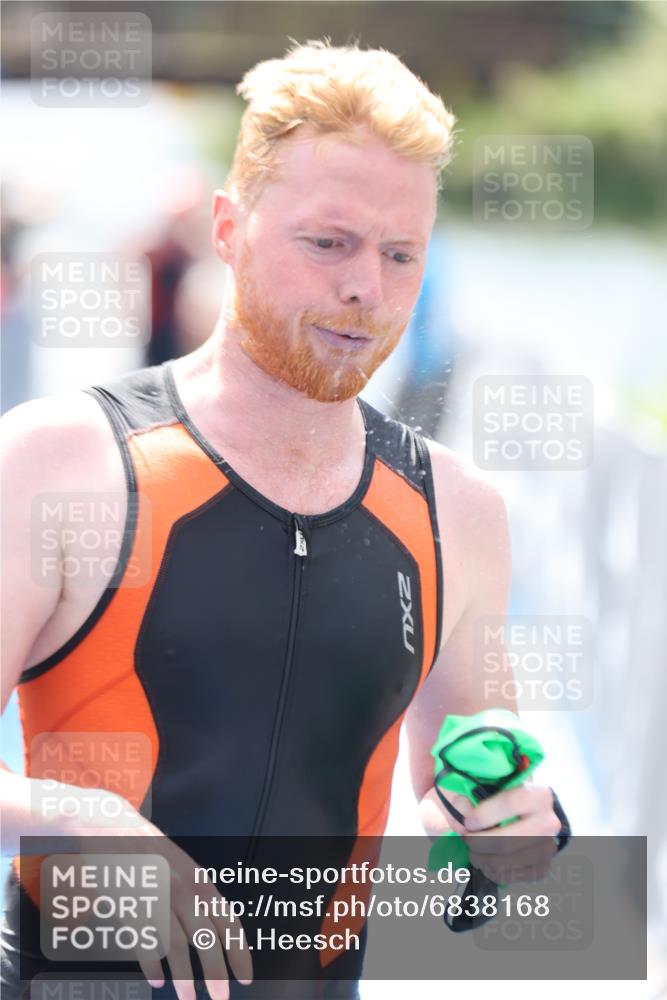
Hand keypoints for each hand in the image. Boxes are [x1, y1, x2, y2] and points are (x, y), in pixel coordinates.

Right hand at [67, 795, 253, 999]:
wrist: (112, 827)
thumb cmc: (151, 853)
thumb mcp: (183, 867)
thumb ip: (200, 897)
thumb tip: (218, 934)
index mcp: (200, 880)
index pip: (228, 921)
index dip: (239, 952)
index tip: (245, 978)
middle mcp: (183, 889)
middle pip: (206, 939)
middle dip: (216, 974)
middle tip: (221, 999)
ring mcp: (156, 897)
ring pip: (176, 946)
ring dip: (184, 978)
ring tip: (187, 999)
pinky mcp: (130, 905)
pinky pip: (145, 942)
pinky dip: (151, 965)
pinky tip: (157, 980)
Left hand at [443, 782, 561, 884]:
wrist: (530, 813)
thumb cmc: (502, 795)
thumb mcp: (486, 783)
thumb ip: (468, 792)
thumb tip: (462, 816)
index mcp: (537, 795)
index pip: (509, 804)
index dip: (483, 815)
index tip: (467, 822)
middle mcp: (548, 822)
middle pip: (506, 842)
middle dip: (478, 843)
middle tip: (466, 838)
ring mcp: (547, 848)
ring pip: (506, 863)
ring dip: (482, 859)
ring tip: (473, 850)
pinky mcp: (542, 868)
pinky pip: (511, 876)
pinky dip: (492, 871)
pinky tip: (486, 860)